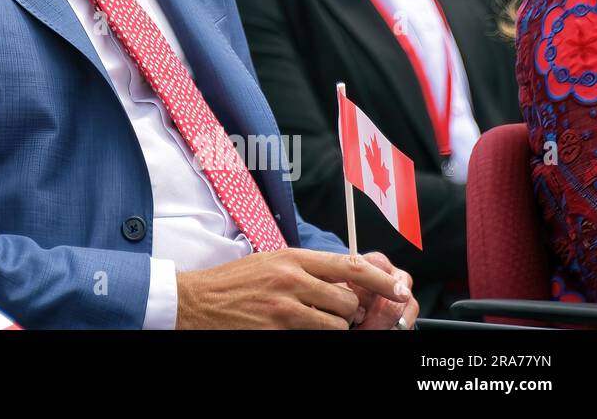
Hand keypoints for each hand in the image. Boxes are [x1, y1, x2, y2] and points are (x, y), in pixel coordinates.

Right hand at [176, 248, 410, 328]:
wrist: (197, 301)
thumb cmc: (234, 281)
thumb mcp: (270, 261)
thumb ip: (305, 267)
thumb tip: (343, 279)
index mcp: (291, 257)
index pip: (350, 265)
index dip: (380, 279)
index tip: (399, 287)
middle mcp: (291, 280)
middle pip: (348, 301)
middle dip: (350, 313)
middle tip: (338, 314)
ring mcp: (284, 309)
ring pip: (336, 325)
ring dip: (333, 328)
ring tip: (314, 322)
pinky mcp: (277, 331)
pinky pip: (314, 339)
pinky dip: (314, 337)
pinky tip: (297, 329)